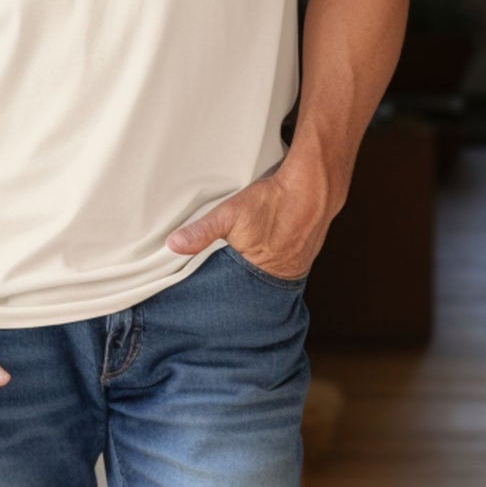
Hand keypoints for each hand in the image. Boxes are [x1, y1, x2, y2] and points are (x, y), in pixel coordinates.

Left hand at [165, 169, 328, 280]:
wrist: (312, 186)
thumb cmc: (271, 201)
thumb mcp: (230, 213)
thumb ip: (202, 232)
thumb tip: (174, 245)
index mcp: (259, 273)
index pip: (235, 295)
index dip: (223, 296)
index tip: (211, 300)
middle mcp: (280, 276)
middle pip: (254, 291)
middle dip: (239, 291)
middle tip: (226, 287)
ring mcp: (296, 267)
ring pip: (270, 280)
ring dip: (258, 277)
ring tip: (245, 271)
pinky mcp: (304, 255)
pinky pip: (285, 267)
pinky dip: (274, 265)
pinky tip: (268, 254)